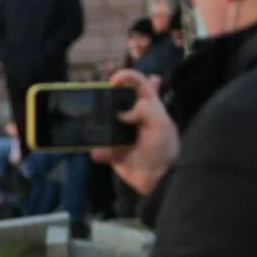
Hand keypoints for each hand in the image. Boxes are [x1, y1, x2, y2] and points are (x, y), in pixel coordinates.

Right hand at [92, 69, 178, 195]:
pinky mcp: (114, 152)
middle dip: (107, 98)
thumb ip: (144, 109)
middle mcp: (134, 118)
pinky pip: (101, 149)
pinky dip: (99, 151)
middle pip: (118, 101)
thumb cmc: (164, 149)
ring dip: (98, 124)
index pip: (140, 83)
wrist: (158, 180)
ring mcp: (122, 135)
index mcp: (149, 107)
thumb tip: (122, 113)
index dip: (128, 77)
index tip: (115, 80)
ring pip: (105, 123)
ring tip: (92, 124)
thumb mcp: (160, 124)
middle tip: (99, 99)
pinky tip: (98, 152)